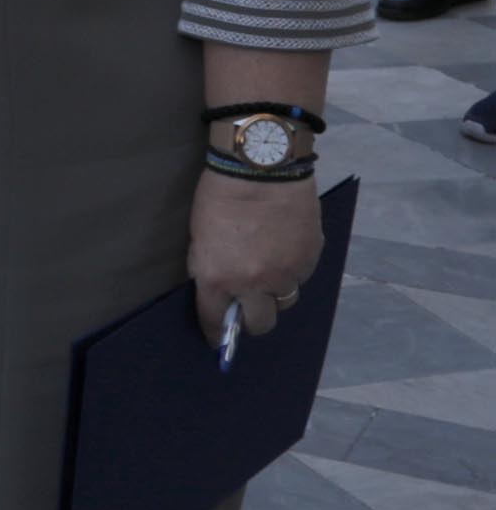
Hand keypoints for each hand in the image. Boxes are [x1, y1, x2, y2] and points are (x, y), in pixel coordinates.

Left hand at [190, 170, 323, 340]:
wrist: (262, 169)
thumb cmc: (219, 197)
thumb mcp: (199, 237)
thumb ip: (208, 269)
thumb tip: (218, 291)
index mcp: (218, 278)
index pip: (215, 320)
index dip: (215, 333)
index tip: (216, 340)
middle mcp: (255, 284)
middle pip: (260, 324)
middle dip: (252, 321)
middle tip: (248, 308)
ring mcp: (287, 273)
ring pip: (285, 301)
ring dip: (275, 293)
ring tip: (267, 271)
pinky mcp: (311, 259)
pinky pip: (301, 277)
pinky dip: (292, 271)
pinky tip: (284, 250)